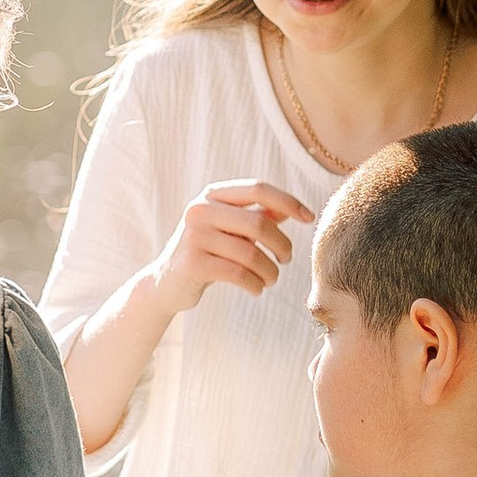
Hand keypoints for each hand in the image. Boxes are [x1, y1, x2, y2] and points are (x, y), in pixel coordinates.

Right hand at [152, 180, 314, 316]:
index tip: (310, 218)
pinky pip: (238, 274)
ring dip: (270, 271)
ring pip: (250, 253)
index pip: (258, 189)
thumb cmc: (207, 253)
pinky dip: (255, 284)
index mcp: (212, 195)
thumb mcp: (230, 230)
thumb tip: (290, 210)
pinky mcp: (192, 264)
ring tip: (270, 279)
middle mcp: (200, 210)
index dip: (288, 201)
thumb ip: (256, 217)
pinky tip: (256, 288)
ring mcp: (193, 236)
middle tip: (286, 259)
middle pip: (258, 223)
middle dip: (281, 244)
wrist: (166, 284)